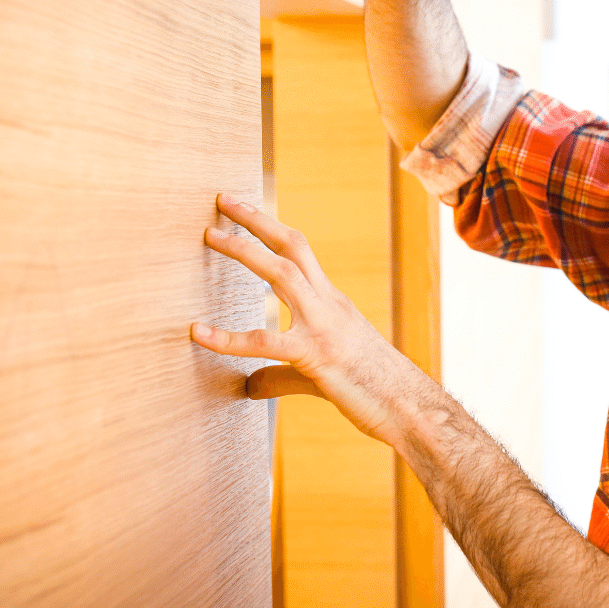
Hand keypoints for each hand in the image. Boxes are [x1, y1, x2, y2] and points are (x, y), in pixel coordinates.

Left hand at [190, 194, 423, 444]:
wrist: (410, 408)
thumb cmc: (373, 392)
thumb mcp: (321, 375)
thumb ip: (280, 375)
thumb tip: (249, 386)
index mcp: (333, 303)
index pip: (300, 252)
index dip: (271, 227)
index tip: (243, 210)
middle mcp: (329, 305)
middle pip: (292, 247)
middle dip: (257, 220)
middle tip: (223, 199)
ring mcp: (324, 326)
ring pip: (282, 275)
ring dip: (245, 251)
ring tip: (210, 235)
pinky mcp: (316, 356)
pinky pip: (266, 342)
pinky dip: (228, 338)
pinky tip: (198, 334)